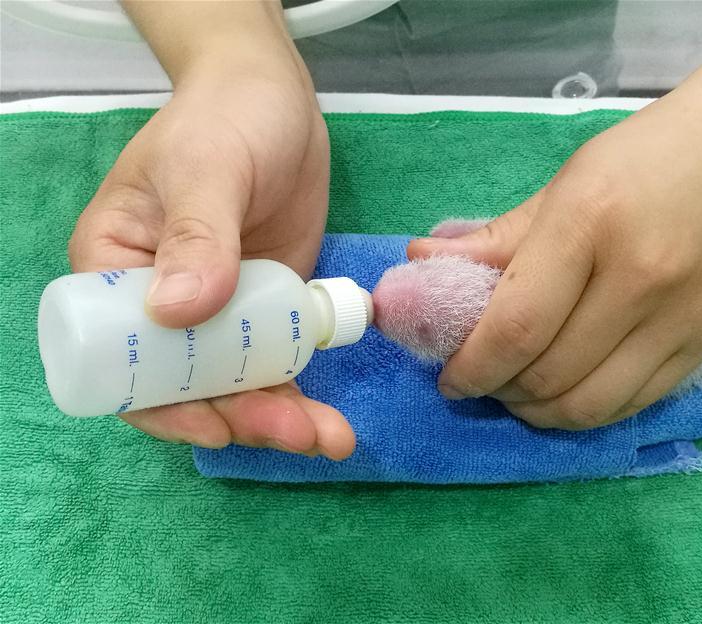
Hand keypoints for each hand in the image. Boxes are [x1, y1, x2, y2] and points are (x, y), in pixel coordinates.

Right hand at [68, 57, 354, 457]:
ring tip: (330, 439)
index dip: (165, 403)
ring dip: (279, 419)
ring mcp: (215, 313)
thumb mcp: (208, 168)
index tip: (217, 423)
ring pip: (235, 386)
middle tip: (302, 434)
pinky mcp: (263, 312)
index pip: (124, 360)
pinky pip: (274, 364)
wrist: (275, 101)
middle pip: (187, 386)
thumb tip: (175, 311)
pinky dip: (300, 394)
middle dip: (241, 418)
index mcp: (114, 273)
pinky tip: (332, 421)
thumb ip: (196, 235)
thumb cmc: (225, 120)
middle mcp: (158, 306)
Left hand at [408, 102, 701, 428]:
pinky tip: (569, 391)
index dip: (472, 367)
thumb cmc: (642, 157)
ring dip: (540, 413)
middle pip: (549, 375)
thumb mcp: (561, 183)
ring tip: (519, 393)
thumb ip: (493, 237)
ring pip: (591, 406)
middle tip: (482, 380)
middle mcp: (640, 278)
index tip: (450, 379)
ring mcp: (682, 318)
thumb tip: (419, 264)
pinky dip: (589, 411)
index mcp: (589, 224)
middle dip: (499, 391)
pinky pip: (634, 404)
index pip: (516, 326)